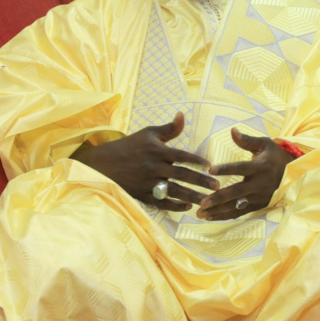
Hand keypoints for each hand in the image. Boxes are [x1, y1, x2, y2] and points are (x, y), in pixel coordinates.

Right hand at [70, 112, 216, 209]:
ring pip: (174, 191)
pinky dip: (175, 205)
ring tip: (208, 200)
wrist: (101, 164)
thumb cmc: (128, 146)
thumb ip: (168, 128)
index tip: (211, 167)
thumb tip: (182, 114)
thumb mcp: (147, 133)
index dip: (197, 162)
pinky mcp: (142, 195)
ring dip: (192, 196)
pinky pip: (161, 202)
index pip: (182, 157)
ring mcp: (148, 183)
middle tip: (217, 186)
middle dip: (201, 181)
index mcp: (157, 151)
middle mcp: (154, 167)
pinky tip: (188, 206)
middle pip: (181, 175)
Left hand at [196, 129, 297, 220]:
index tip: (210, 170)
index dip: (226, 169)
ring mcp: (258, 197)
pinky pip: (239, 213)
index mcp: (259, 167)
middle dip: (218, 198)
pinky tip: (210, 217)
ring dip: (217, 211)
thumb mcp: (265, 144)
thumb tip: (232, 130)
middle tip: (202, 202)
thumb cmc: (274, 157)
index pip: (240, 168)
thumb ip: (247, 140)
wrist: (292, 174)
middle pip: (236, 192)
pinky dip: (224, 216)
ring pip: (236, 206)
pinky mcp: (257, 205)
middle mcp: (258, 184)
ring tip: (200, 213)